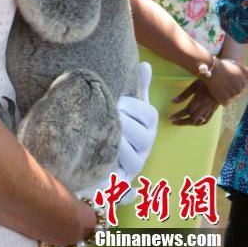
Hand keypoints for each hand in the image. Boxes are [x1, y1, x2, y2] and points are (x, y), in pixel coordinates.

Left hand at [74, 63, 157, 204]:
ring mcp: (135, 165)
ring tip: (98, 135)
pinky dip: (115, 181)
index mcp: (149, 126)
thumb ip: (139, 85)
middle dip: (119, 123)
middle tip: (105, 117)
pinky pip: (120, 182)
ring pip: (127, 155)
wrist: (107, 148)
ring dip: (112, 144)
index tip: (116, 101)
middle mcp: (146, 147)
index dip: (130, 106)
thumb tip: (146, 64)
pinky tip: (103, 171)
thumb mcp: (130, 103)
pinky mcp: (122, 181)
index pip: (148, 114)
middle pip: (140, 135)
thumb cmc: (120, 120)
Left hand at [170, 80, 219, 125]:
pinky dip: (198, 124)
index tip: (171, 117)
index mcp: (199, 99)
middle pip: (193, 119)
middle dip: (182, 122)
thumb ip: (184, 95)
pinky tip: (193, 123)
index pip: (187, 111)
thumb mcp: (193, 85)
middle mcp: (205, 106)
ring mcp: (210, 109)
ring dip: (189, 124)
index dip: (178, 115)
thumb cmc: (206, 81)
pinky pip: (206, 121)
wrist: (222, 82)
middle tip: (173, 122)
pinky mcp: (213, 111)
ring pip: (199, 121)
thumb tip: (173, 102)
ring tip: (181, 122)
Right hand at [202, 57, 247, 104]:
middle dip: (231, 91)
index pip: (242, 89)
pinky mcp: (224, 99)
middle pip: (236, 95)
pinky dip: (222, 100)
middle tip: (223, 84)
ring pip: (231, 99)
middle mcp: (239, 90)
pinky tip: (217, 93)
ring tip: (219, 88)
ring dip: (226, 95)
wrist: (211, 69)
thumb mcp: (237, 66)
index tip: (228, 81)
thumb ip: (247, 72)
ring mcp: (232, 95)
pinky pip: (225, 103)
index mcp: (243, 83)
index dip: (234, 85)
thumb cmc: (223, 66)